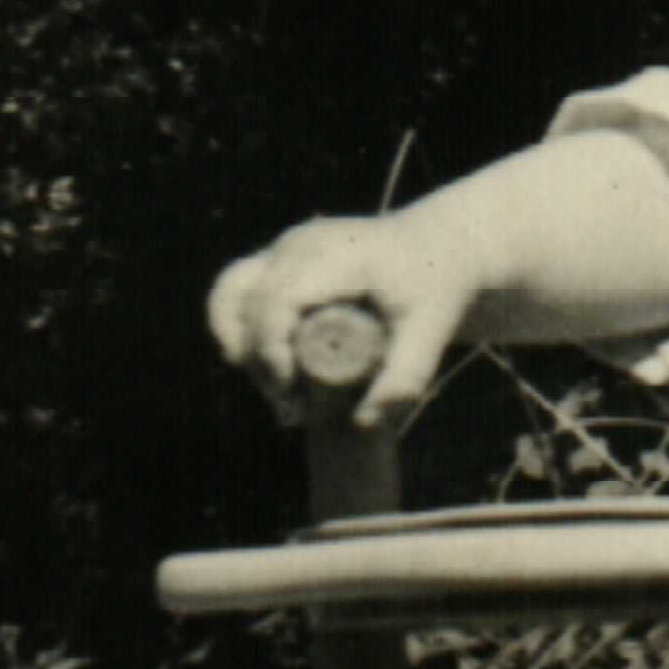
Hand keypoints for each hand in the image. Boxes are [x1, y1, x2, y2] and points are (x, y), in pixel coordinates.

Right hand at [203, 208, 478, 429]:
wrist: (439, 245)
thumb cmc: (436, 290)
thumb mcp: (430, 334)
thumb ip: (404, 380)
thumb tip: (361, 423)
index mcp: (335, 256)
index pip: (277, 299)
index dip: (270, 347)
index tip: (289, 390)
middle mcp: (299, 245)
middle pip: (245, 301)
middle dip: (256, 360)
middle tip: (290, 409)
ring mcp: (284, 246)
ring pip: (229, 293)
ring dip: (237, 344)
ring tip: (278, 391)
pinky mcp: (278, 256)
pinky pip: (236, 290)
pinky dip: (238, 330)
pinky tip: (268, 368)